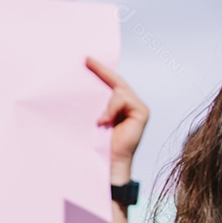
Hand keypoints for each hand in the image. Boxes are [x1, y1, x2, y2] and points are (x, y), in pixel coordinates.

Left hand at [87, 57, 148, 184]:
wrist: (107, 162)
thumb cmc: (96, 144)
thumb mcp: (91, 120)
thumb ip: (93, 105)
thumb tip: (80, 89)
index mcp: (116, 105)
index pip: (109, 83)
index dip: (99, 70)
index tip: (85, 59)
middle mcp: (129, 103)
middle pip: (116, 81)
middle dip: (101, 71)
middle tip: (86, 61)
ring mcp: (137, 107)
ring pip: (119, 90)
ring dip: (106, 102)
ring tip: (98, 120)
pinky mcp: (142, 112)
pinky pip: (124, 99)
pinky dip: (112, 108)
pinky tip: (103, 121)